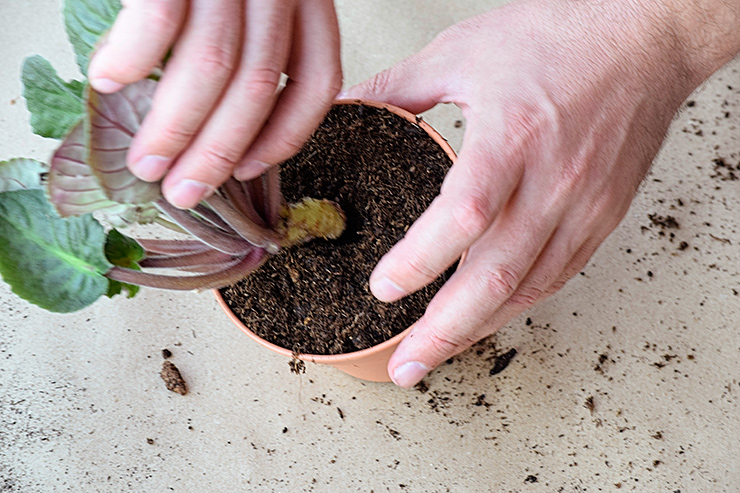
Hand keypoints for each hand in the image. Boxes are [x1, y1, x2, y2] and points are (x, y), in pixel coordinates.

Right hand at [88, 0, 341, 208]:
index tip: (250, 171)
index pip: (315, 82)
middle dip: (217, 153)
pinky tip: (110, 81)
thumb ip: (245, 44)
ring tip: (145, 163)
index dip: (286, 137)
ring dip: (175, 129)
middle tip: (183, 191)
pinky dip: (133, 58)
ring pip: (214, 68)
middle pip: (259, 87)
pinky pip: (161, 19)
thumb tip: (208, 121)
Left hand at [345, 0, 736, 386]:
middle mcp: (552, 182)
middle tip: (405, 366)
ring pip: (529, 288)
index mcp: (512, 137)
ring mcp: (583, 206)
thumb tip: (352, 109)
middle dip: (445, 332)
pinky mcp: (602, 217)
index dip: (421, 261)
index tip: (383, 290)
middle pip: (497, 276)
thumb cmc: (561, 37)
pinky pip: (557, 276)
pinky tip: (488, 320)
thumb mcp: (464, 50)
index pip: (463, 216)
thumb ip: (400, 87)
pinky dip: (517, 305)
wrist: (644, 38)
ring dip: (478, 331)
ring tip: (436, 356)